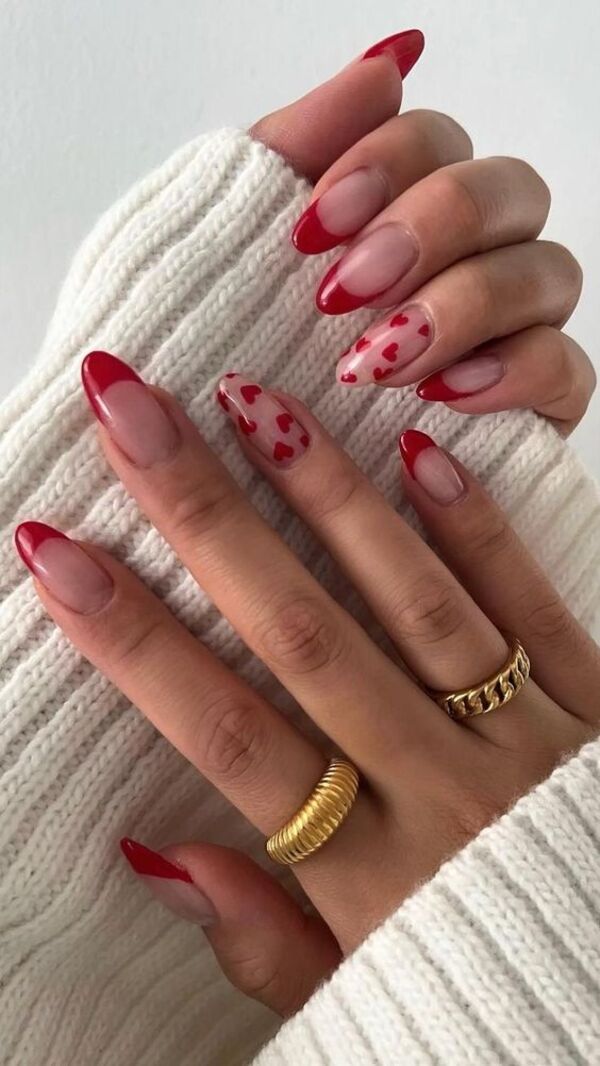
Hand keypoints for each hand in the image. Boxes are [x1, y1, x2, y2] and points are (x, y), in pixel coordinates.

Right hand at [15, 351, 599, 1015]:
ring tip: (252, 404)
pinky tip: (418, 450)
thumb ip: (263, 937)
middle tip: (134, 415)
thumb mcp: (359, 993)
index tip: (60, 557)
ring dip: (325, 498)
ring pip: (411, 600)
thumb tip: (157, 852)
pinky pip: (533, 604)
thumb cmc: (489, 989)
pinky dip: (477, 527)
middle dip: (206, 519)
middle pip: (301, 637)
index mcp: (370, 871)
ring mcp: (526, 739)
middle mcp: (442, 789)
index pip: (231, 735)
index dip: (137, 644)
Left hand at [253, 29, 594, 432]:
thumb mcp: (237, 249)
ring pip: (548, 271)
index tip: (309, 229)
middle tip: (347, 291)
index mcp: (399, 210)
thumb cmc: (233, 358)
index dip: (385, 163)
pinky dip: (512, 372)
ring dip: (465, 304)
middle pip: (508, 190)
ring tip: (384, 358)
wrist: (235, 477)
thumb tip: (388, 61)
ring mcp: (508, 329)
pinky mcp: (529, 405)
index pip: (435, 138)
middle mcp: (467, 257)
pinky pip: (567, 368)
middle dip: (432, 227)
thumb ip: (300, 147)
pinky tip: (443, 395)